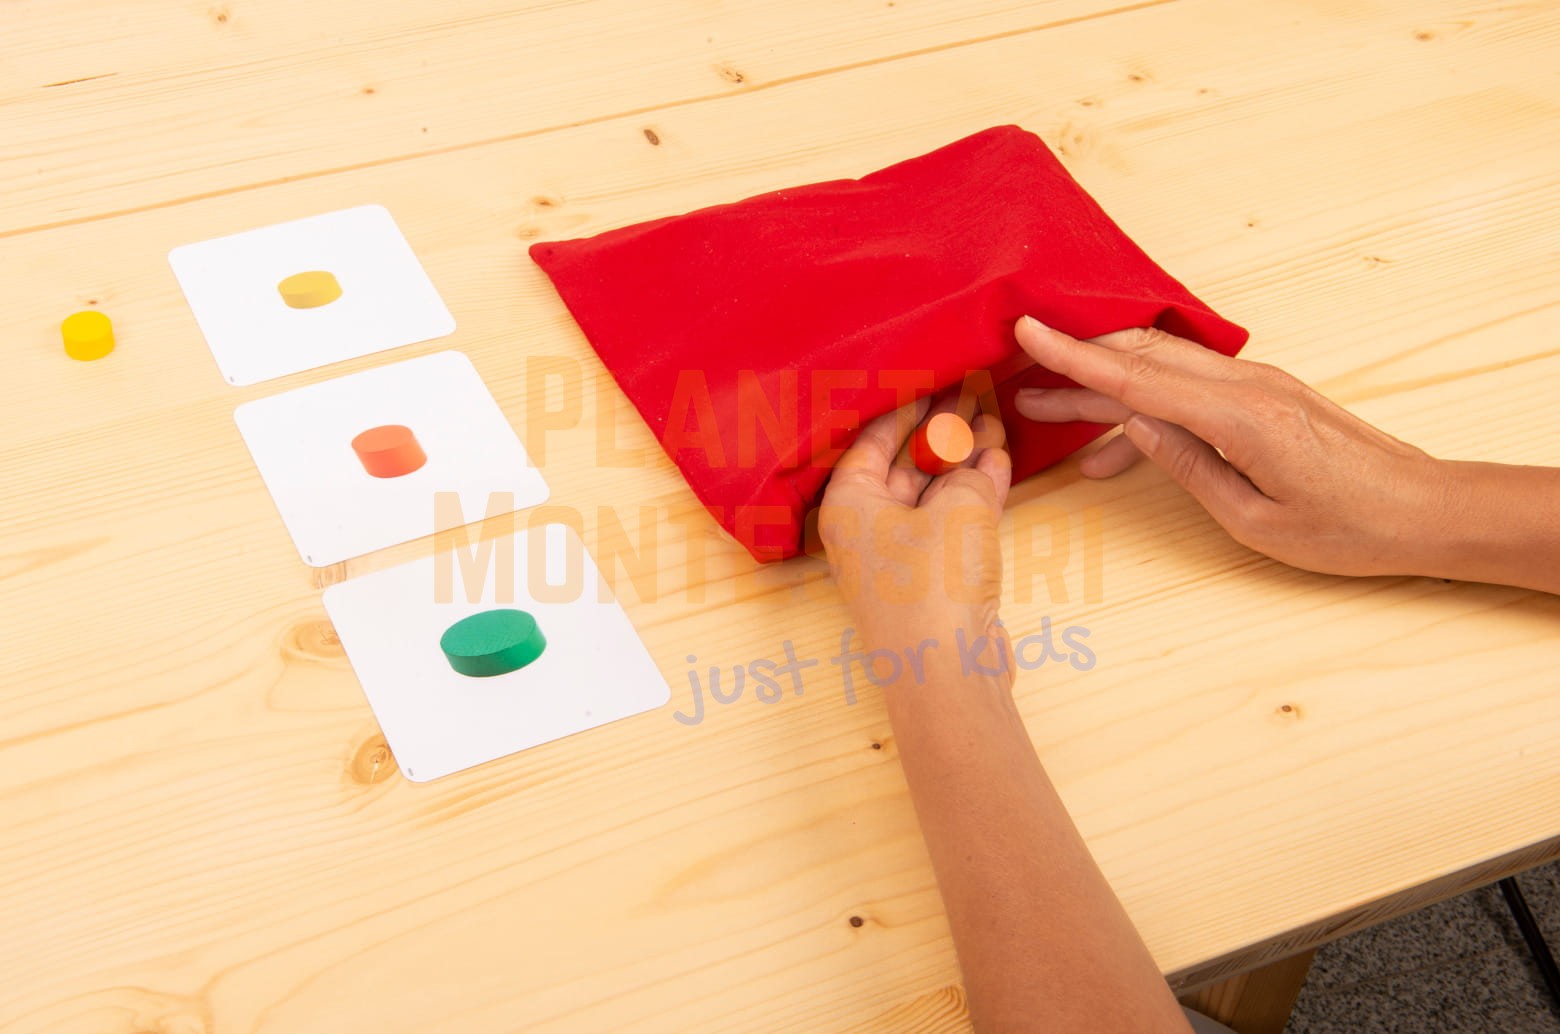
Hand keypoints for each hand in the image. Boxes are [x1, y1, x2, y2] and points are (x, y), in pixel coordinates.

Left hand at [818, 398, 1011, 674]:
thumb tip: (985, 454)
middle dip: (940, 430)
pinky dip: (974, 493)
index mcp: (849, 505)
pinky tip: (999, 462)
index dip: (907, 407)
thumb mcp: (959, 510)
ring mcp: (898, 556)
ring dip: (963, 460)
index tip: (935, 379)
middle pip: (903, 464)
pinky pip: (950, 521)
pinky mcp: (931, 578)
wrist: (947, 673)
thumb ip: (972, 473)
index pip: (872, 440)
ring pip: (931, 492)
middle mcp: (865, 528)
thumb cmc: (934, 586)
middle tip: (974, 393)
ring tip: (994, 421)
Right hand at [1012, 316, 1446, 577]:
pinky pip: (1188, 385)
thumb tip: (1136, 423)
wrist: (1424, 510)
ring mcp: (1257, 383)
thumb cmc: (1346, 528)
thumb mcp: (1253, 518)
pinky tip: (1116, 444)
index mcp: (1240, 416)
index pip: (1137, 377)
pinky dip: (1144, 401)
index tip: (1026, 331)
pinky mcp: (1264, 394)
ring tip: (1050, 410)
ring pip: (1162, 366)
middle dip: (1075, 365)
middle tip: (1018, 379)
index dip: (1074, 355)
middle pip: (1142, 357)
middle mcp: (1247, 385)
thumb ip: (1188, 465)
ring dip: (1104, 382)